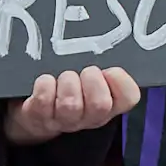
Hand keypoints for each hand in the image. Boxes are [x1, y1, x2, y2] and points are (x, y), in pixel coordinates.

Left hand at [2, 65, 139, 144]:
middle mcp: (90, 117)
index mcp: (110, 106)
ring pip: (71, 105)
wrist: (36, 114)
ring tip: (64, 77)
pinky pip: (44, 101)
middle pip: (101, 105)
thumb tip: (109, 45)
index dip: (121, 81)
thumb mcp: (92, 80)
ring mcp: (64, 120)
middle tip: (85, 72)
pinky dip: (45, 85)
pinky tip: (46, 81)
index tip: (109, 71)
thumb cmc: (69, 89)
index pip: (129, 98)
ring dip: (67, 82)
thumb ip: (104, 69)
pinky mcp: (39, 118)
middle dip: (92, 80)